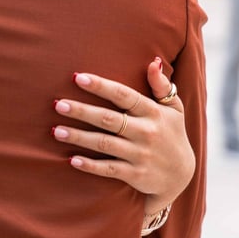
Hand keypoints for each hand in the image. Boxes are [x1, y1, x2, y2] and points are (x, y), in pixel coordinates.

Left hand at [51, 58, 194, 214]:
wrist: (182, 176)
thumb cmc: (171, 133)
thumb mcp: (174, 108)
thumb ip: (161, 85)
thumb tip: (153, 62)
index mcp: (152, 112)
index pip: (124, 95)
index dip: (101, 86)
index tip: (78, 78)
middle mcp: (146, 132)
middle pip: (108, 119)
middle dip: (82, 111)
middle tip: (58, 104)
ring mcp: (140, 154)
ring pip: (104, 143)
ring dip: (79, 137)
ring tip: (56, 131)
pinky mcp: (135, 175)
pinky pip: (109, 169)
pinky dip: (90, 166)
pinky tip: (72, 160)